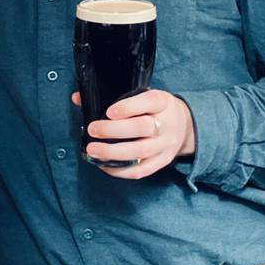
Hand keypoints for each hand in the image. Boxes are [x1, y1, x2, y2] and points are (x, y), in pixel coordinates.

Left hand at [71, 89, 194, 179]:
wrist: (186, 125)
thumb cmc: (154, 108)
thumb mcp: (142, 94)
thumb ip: (111, 96)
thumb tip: (78, 98)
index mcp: (161, 102)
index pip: (148, 102)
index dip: (128, 107)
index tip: (108, 112)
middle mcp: (167, 123)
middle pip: (142, 128)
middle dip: (114, 130)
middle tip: (93, 130)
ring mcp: (166, 144)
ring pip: (141, 151)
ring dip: (114, 153)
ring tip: (93, 151)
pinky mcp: (163, 161)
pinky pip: (142, 170)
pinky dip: (121, 170)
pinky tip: (104, 165)